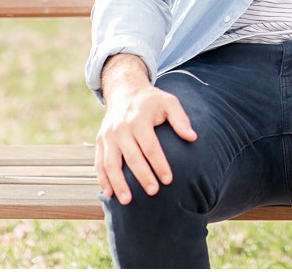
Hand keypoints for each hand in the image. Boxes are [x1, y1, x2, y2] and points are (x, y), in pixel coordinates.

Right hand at [94, 81, 196, 204]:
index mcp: (138, 119)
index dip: (159, 164)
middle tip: (153, 192)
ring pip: (110, 164)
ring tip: (127, 201)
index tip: (168, 179)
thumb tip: (192, 137)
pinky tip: (108, 193)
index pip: (150, 146)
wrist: (125, 91)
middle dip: (142, 176)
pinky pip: (99, 163)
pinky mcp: (100, 141)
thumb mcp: (169, 102)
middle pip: (131, 157)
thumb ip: (180, 119)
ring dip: (118, 183)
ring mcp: (107, 136)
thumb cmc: (152, 100)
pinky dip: (102, 179)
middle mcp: (120, 129)